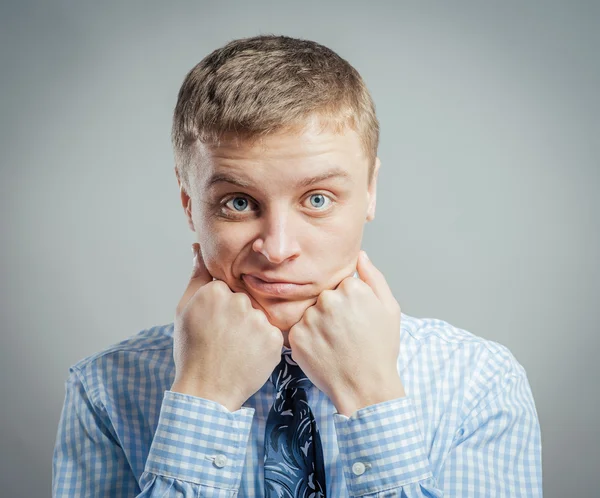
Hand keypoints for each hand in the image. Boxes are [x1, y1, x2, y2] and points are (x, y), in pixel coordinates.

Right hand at [171, 243, 283, 411]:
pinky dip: (263, 345)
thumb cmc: (192, 351)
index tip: (214, 326)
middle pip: (244, 301)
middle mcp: (239, 301)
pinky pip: (272, 334)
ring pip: (259, 317)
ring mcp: (258, 320)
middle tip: (225, 340)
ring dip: (251, 330)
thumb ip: (196, 276)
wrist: (206, 391)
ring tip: (236, 350)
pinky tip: (249, 356)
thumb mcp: (185, 310)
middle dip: (237, 318)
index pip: (227, 289)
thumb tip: (197, 247)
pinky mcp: (274, 339)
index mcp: (215, 291)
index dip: (220, 309)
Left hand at [288, 251, 404, 415]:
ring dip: (318, 325)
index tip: (356, 319)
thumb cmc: (380, 349)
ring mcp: (310, 318)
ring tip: (335, 344)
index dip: (350, 303)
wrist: (365, 387)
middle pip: (324, 297)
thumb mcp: (389, 309)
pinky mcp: (295, 336)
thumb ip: (373, 278)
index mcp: (351, 288)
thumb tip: (360, 255)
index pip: (342, 285)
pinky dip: (308, 339)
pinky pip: (299, 330)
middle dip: (332, 312)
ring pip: (310, 313)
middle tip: (345, 334)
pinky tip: (323, 351)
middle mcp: (328, 299)